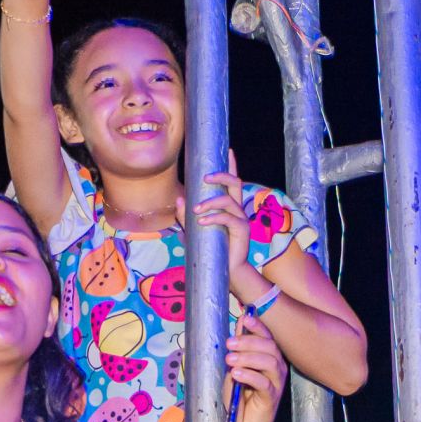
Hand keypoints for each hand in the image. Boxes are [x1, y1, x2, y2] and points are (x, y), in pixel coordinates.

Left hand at [180, 149, 250, 276]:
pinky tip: (201, 222)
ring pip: (229, 200)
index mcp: (228, 205)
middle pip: (235, 183)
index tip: (228, 150)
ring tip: (195, 210)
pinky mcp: (242, 230)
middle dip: (221, 175)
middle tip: (205, 177)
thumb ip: (185, 217)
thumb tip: (178, 200)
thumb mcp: (192, 232)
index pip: (231, 181)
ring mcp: (241, 218)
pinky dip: (213, 218)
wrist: (225, 271)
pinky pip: (229, 218)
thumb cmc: (209, 249)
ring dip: (210, 202)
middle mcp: (237, 208)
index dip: (231, 165)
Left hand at [223, 312, 286, 421]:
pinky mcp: (272, 398)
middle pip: (269, 347)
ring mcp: (276, 383)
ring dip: (247, 358)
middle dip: (248, 342)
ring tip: (229, 359)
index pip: (268, 337)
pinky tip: (236, 373)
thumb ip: (240, 346)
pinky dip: (249, 375)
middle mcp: (277, 368)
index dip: (258, 326)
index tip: (246, 318)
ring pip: (269, 362)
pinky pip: (264, 383)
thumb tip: (241, 321)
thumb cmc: (240, 395)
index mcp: (270, 357)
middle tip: (229, 344)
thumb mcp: (235, 366)